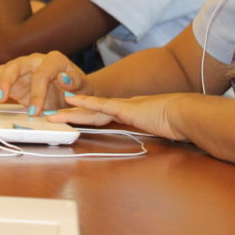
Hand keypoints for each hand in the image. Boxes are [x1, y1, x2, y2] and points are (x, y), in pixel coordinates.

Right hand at [0, 51, 91, 114]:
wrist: (74, 90)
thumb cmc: (78, 87)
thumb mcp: (83, 86)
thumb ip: (76, 82)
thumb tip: (65, 78)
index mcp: (52, 60)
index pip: (41, 74)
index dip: (37, 93)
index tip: (35, 112)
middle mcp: (34, 61)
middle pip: (15, 66)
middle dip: (5, 81)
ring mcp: (21, 70)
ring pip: (2, 72)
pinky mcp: (13, 81)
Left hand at [51, 93, 184, 139]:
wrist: (184, 113)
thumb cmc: (174, 122)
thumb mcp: (155, 127)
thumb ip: (145, 128)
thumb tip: (145, 134)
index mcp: (126, 112)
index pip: (99, 115)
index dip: (83, 116)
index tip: (68, 117)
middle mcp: (121, 107)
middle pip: (89, 112)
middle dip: (69, 115)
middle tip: (49, 117)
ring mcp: (122, 106)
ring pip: (90, 109)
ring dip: (70, 112)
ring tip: (52, 115)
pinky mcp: (126, 108)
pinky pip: (101, 105)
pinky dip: (86, 102)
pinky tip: (72, 100)